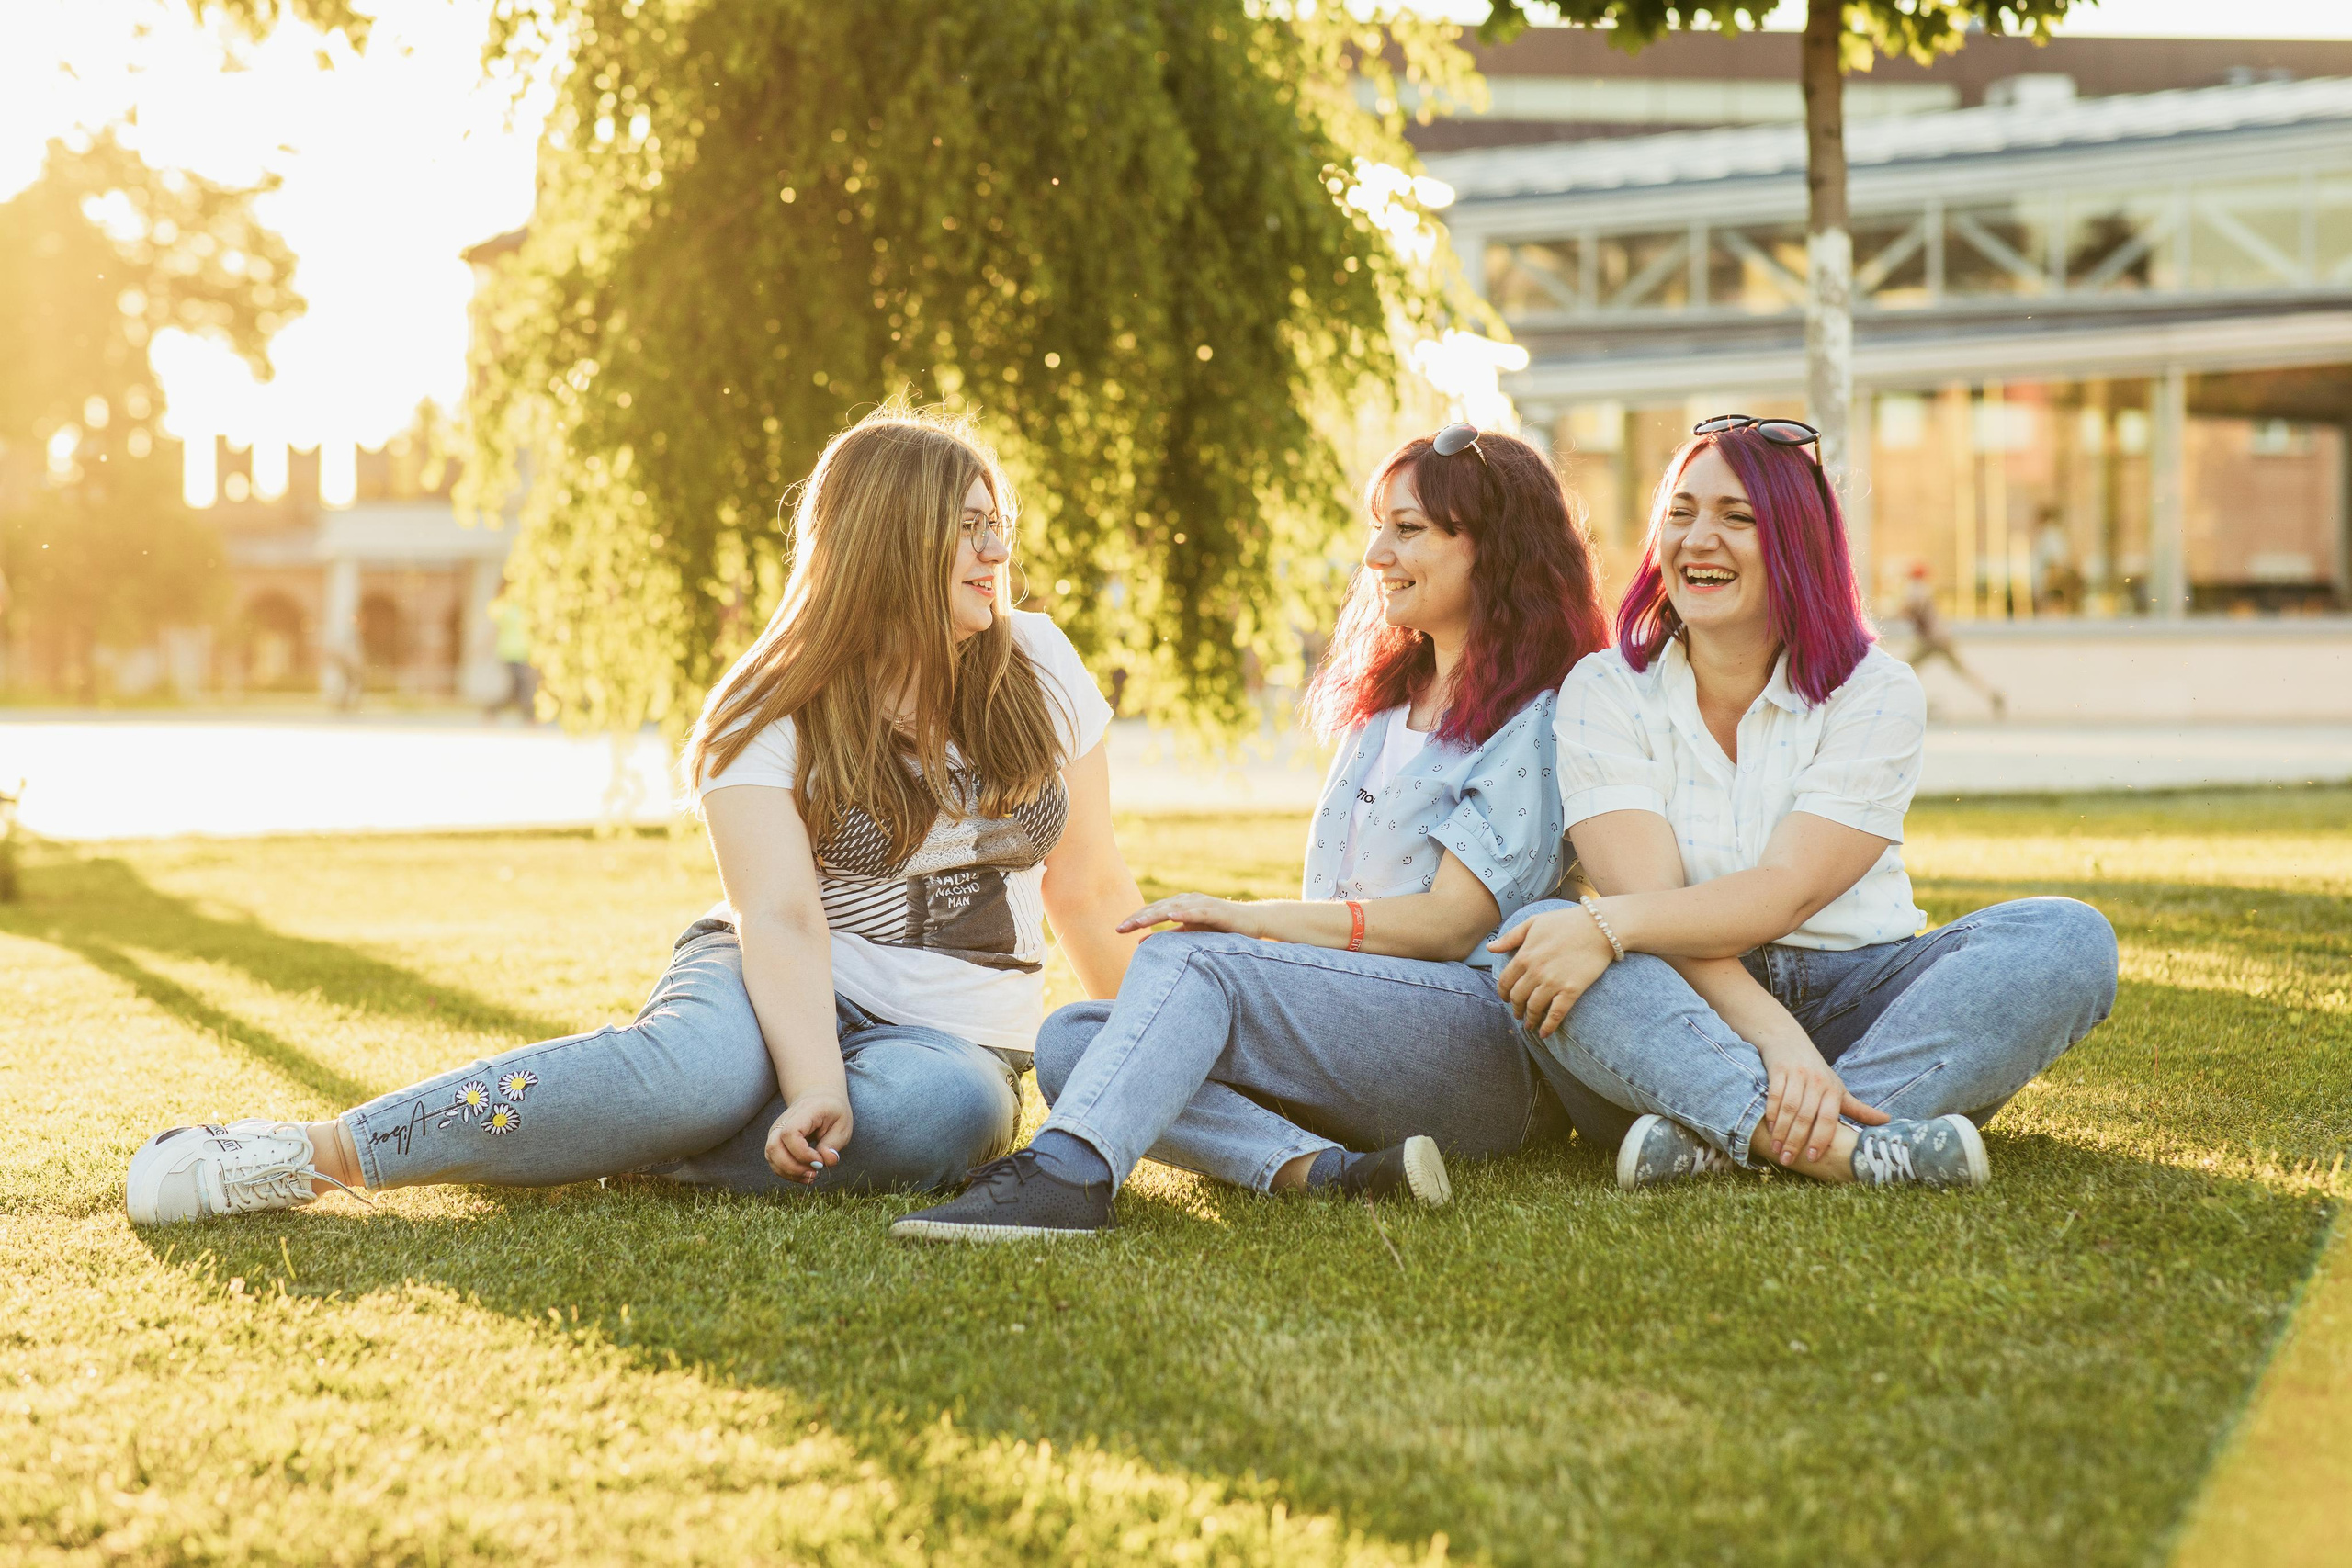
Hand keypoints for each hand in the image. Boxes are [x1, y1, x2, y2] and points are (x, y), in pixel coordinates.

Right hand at [763, 1091, 851, 1183]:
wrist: (819, 1098)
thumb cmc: (832, 1112)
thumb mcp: (842, 1125)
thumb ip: (834, 1144)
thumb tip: (827, 1161)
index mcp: (803, 1112)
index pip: (790, 1134)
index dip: (803, 1153)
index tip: (820, 1161)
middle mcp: (783, 1121)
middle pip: (774, 1147)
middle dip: (793, 1167)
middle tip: (815, 1172)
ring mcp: (776, 1131)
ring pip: (771, 1156)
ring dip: (790, 1172)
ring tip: (811, 1175)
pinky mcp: (775, 1142)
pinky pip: (774, 1161)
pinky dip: (787, 1173)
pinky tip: (804, 1174)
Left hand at [1116, 892, 1262, 937]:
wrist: (1252, 922)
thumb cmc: (1220, 928)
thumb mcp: (1190, 933)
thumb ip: (1169, 936)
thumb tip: (1141, 942)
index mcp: (1180, 905)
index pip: (1153, 911)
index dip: (1135, 920)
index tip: (1118, 930)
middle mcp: (1188, 901)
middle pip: (1158, 908)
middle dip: (1139, 918)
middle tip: (1119, 928)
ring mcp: (1202, 904)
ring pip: (1174, 908)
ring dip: (1155, 914)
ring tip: (1138, 922)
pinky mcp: (1216, 910)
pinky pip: (1197, 912)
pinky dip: (1184, 913)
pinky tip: (1172, 916)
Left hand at [1487, 908, 1615, 1037]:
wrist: (1600, 927)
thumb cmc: (1566, 922)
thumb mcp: (1534, 922)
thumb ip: (1510, 937)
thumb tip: (1490, 948)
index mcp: (1524, 955)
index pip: (1505, 981)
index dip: (1503, 993)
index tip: (1505, 998)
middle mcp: (1535, 972)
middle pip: (1517, 997)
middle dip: (1515, 1007)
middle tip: (1517, 1012)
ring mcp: (1553, 983)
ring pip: (1533, 1008)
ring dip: (1529, 1018)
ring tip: (1528, 1024)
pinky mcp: (1571, 991)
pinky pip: (1555, 1015)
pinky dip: (1548, 1027)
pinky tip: (1544, 1034)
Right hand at [1755, 1042, 1888, 1166]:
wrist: (1788, 1040)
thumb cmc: (1816, 1070)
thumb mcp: (1838, 1088)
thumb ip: (1858, 1108)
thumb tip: (1887, 1121)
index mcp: (1833, 1090)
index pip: (1828, 1119)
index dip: (1820, 1139)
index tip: (1813, 1158)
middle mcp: (1817, 1081)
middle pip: (1805, 1116)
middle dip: (1796, 1141)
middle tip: (1788, 1160)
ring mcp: (1797, 1074)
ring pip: (1789, 1108)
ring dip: (1781, 1131)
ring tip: (1776, 1150)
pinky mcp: (1779, 1069)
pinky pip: (1774, 1095)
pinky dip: (1771, 1113)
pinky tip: (1769, 1129)